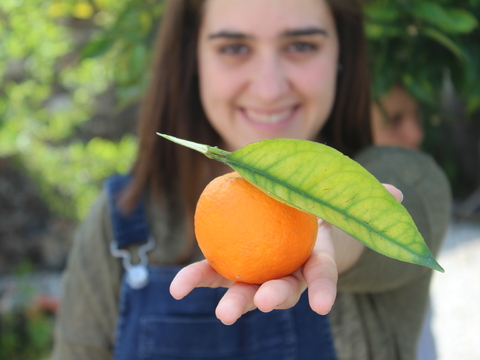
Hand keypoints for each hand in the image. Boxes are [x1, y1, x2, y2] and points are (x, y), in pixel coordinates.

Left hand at [169, 184, 402, 324]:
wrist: (289, 215)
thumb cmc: (316, 207)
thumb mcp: (337, 198)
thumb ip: (363, 197)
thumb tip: (396, 192)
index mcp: (313, 260)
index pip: (322, 275)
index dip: (324, 289)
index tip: (323, 305)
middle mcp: (286, 274)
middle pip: (282, 290)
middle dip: (274, 299)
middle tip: (265, 302)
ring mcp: (256, 273)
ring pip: (245, 288)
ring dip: (232, 298)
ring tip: (222, 311)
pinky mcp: (229, 266)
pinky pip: (212, 271)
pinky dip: (195, 279)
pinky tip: (176, 288)